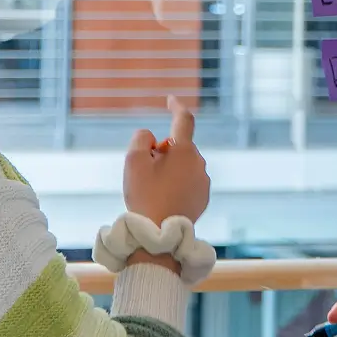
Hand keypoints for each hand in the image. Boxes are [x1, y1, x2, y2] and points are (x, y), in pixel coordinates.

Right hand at [123, 96, 209, 225]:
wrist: (160, 236)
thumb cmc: (145, 196)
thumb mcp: (133, 162)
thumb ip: (141, 139)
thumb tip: (153, 139)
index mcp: (184, 150)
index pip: (183, 119)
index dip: (176, 106)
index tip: (170, 100)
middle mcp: (199, 163)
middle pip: (178, 147)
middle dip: (162, 152)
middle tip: (144, 171)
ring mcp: (203, 181)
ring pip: (182, 165)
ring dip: (168, 169)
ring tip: (153, 191)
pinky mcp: (203, 198)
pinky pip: (187, 182)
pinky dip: (176, 184)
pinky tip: (163, 200)